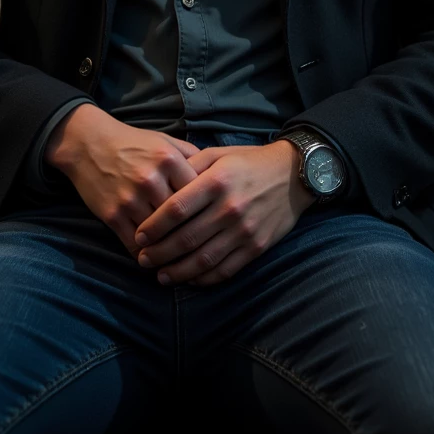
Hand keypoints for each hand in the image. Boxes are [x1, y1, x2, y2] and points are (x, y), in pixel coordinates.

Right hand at [45, 104, 202, 257]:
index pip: (198, 194)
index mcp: (168, 160)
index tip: (214, 224)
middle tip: (204, 251)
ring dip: (170, 252)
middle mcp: (150, 180)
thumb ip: (192, 157)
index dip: (208, 211)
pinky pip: (134, 244)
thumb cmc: (133, 143)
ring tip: (182, 263)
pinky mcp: (112, 215)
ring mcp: (129, 199)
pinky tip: (155, 260)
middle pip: (180, 219)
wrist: (89, 143)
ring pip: (159, 236)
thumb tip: (217, 178)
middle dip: (193, 236)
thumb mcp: (165, 141)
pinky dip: (146, 256)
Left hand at [133, 140, 314, 287]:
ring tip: (160, 275)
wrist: (294, 175)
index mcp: (217, 182)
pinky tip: (189, 279)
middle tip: (142, 260)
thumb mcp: (218, 154)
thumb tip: (160, 185)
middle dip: (159, 253)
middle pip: (186, 238)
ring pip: (204, 260)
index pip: (176, 209)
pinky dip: (204, 279)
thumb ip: (189, 168)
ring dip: (178, 272)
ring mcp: (244, 231)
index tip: (139, 236)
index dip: (154, 227)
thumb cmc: (249, 162)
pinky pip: (226, 269)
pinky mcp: (256, 247)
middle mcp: (230, 208)